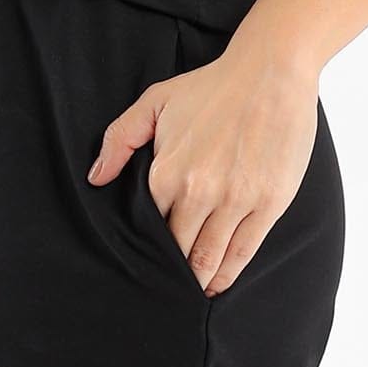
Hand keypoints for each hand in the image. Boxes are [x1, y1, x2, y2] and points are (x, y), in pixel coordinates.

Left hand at [86, 29, 322, 295]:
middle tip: (162, 288)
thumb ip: (120, 139)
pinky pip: (244, 251)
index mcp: (167, 172)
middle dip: (169, 272)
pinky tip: (218, 283)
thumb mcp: (156, 101)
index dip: (145, 246)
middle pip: (178, 250)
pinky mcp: (269, 203)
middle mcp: (199, 193)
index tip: (142, 261)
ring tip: (191, 293)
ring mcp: (236, 201)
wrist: (271, 73)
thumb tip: (97, 179)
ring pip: (210, 258)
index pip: (148, 226)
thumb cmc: (212, 86)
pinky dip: (228, 273)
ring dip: (198, 281)